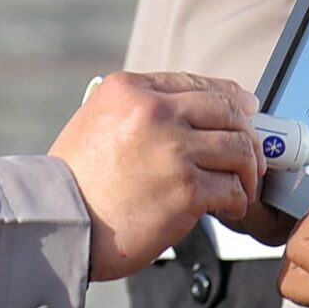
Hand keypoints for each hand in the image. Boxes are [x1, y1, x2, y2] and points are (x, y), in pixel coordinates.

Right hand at [49, 73, 263, 280]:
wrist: (57, 224)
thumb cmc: (75, 183)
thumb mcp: (96, 123)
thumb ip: (138, 111)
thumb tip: (190, 115)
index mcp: (131, 89)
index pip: (197, 83)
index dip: (231, 99)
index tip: (247, 112)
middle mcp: (154, 111)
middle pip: (228, 111)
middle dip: (248, 135)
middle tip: (251, 157)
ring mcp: (173, 149)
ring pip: (238, 148)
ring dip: (247, 171)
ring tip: (242, 188)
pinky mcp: (186, 189)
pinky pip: (232, 188)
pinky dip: (237, 200)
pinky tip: (228, 209)